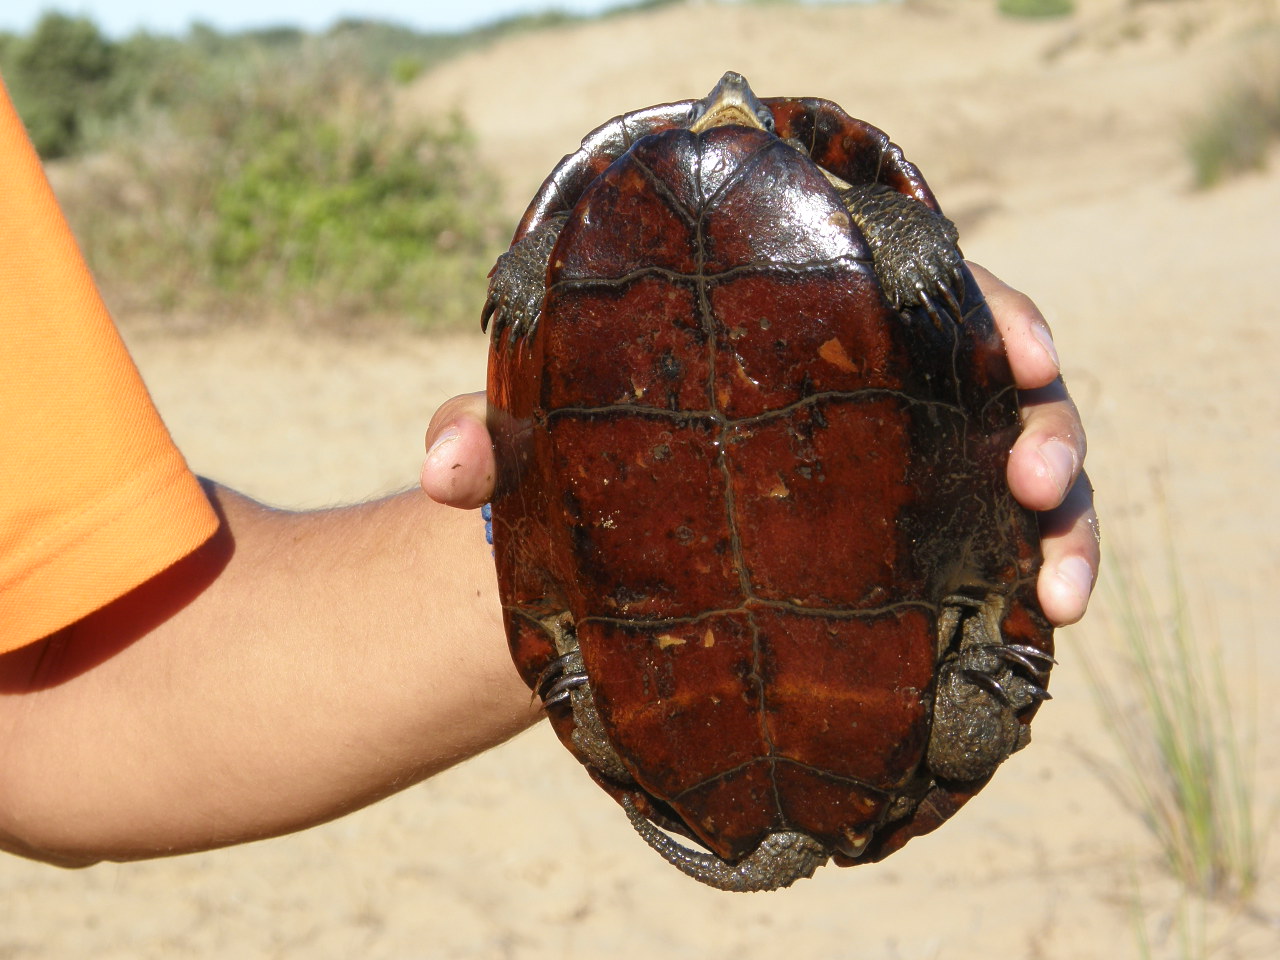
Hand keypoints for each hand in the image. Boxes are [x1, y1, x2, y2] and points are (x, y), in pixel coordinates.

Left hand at [422, 264, 1097, 625]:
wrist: (593, 551)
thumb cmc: (577, 459)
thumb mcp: (533, 440)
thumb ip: (485, 435)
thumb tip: (447, 467)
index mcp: (810, 324)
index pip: (925, 288)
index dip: (988, 307)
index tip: (1017, 342)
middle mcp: (881, 394)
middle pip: (999, 382)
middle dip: (1044, 422)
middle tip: (1032, 472)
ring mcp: (908, 478)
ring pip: (1022, 474)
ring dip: (1060, 521)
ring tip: (1057, 592)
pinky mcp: (916, 556)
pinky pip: (998, 559)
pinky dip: (1032, 585)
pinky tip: (1037, 629)